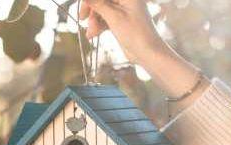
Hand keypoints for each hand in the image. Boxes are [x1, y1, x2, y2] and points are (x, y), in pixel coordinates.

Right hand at [79, 0, 207, 108]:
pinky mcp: (121, 22)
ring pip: (102, 10)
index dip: (91, 0)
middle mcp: (126, 1)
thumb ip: (98, 4)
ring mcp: (124, 11)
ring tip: (91, 34)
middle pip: (102, 0)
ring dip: (94, 20)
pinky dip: (99, 26)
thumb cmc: (136, 33)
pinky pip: (106, 19)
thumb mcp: (114, 17)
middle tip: (82, 20)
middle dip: (92, 10)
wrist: (148, 53)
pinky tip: (93, 35)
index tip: (83, 10)